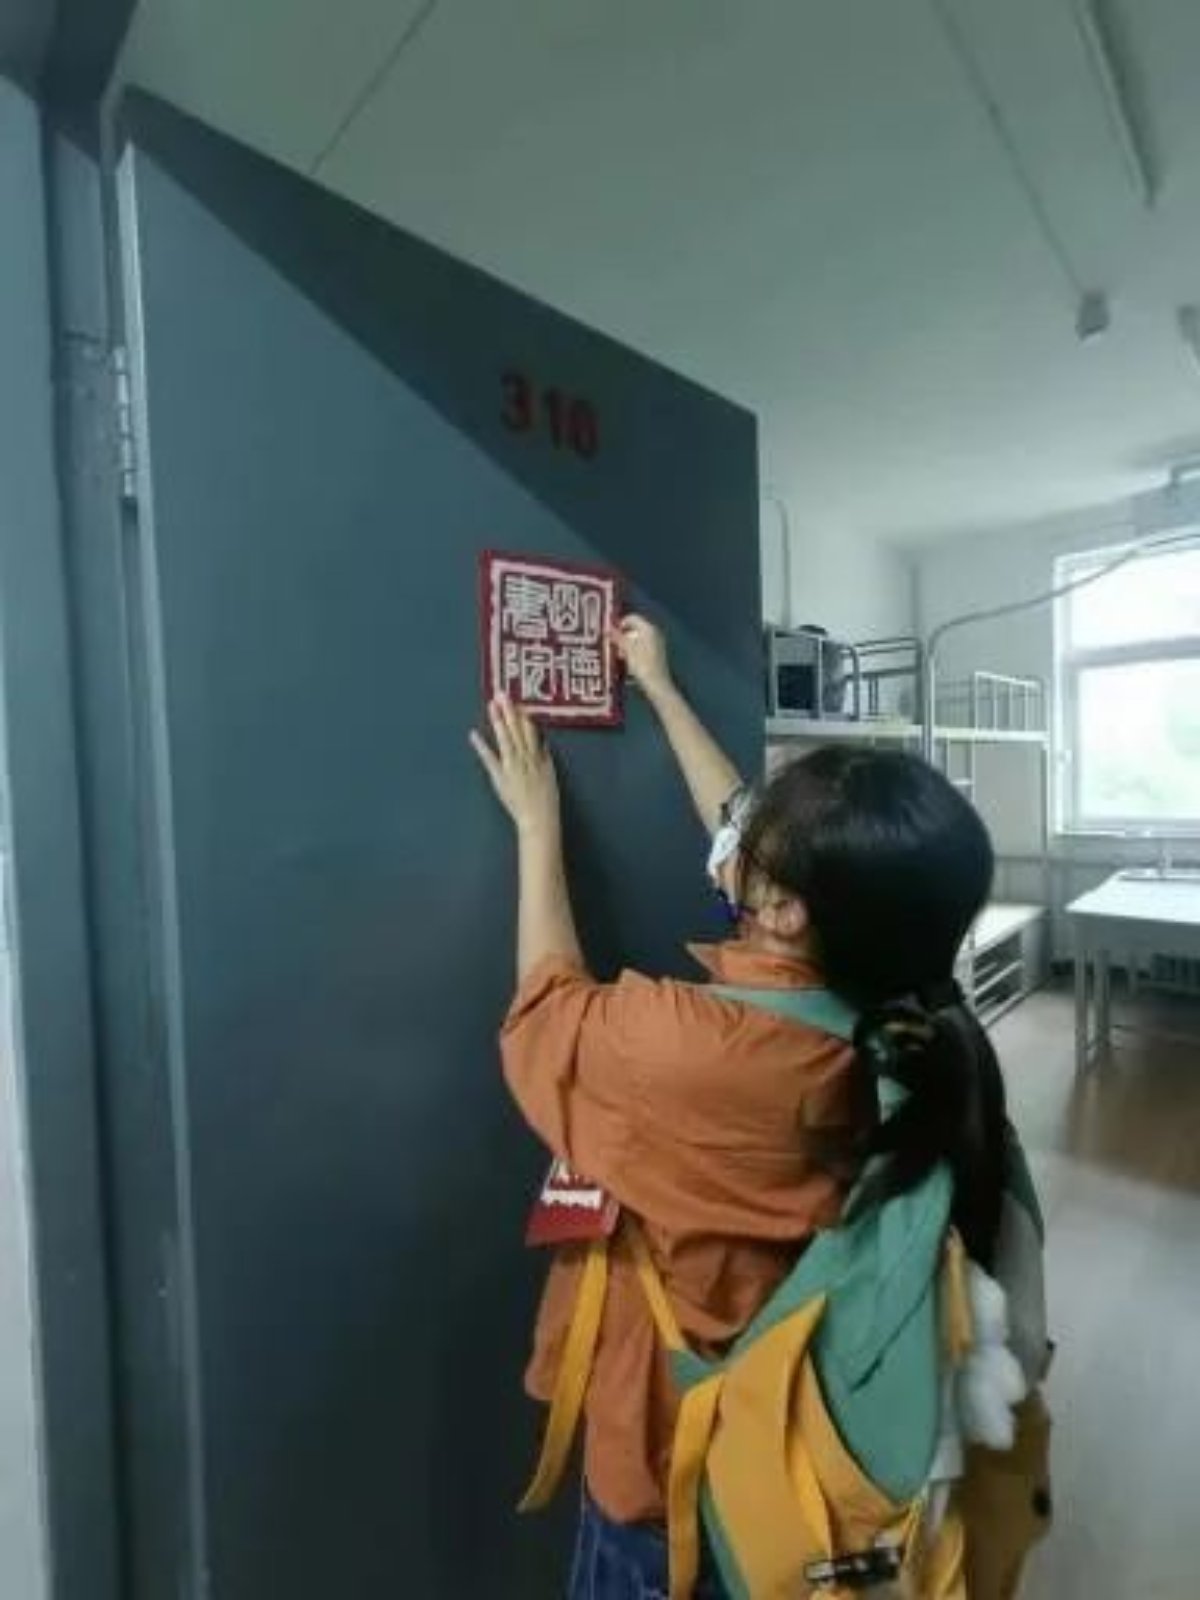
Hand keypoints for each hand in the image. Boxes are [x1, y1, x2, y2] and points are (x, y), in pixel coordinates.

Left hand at [470, 697, 560, 837]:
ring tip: (491, 705)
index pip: (531, 731)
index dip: (524, 715)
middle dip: (509, 710)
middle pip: (517, 729)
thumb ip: (545, 759)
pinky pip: (490, 759)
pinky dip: (481, 746)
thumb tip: (543, 745)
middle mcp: (526, 757)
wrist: (539, 818)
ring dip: (498, 721)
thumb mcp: (550, 776)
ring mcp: (512, 766)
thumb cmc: (547, 801)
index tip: (518, 700)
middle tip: (502, 693)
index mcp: (538, 757)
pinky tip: (473, 734)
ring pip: (506, 738)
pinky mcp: (500, 776)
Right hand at [612, 615, 673, 700]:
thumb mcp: (627, 650)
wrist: (657, 685)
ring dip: (625, 646)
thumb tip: (607, 628)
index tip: (609, 633)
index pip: (632, 618)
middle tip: (611, 645)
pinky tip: (625, 662)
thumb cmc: (642, 665)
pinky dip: (632, 652)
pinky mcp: (656, 655)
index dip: (619, 623)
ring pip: (637, 640)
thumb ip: (617, 637)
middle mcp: (654, 633)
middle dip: (621, 636)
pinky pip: (641, 648)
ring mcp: (656, 644)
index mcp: (649, 628)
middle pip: (634, 629)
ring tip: (617, 655)